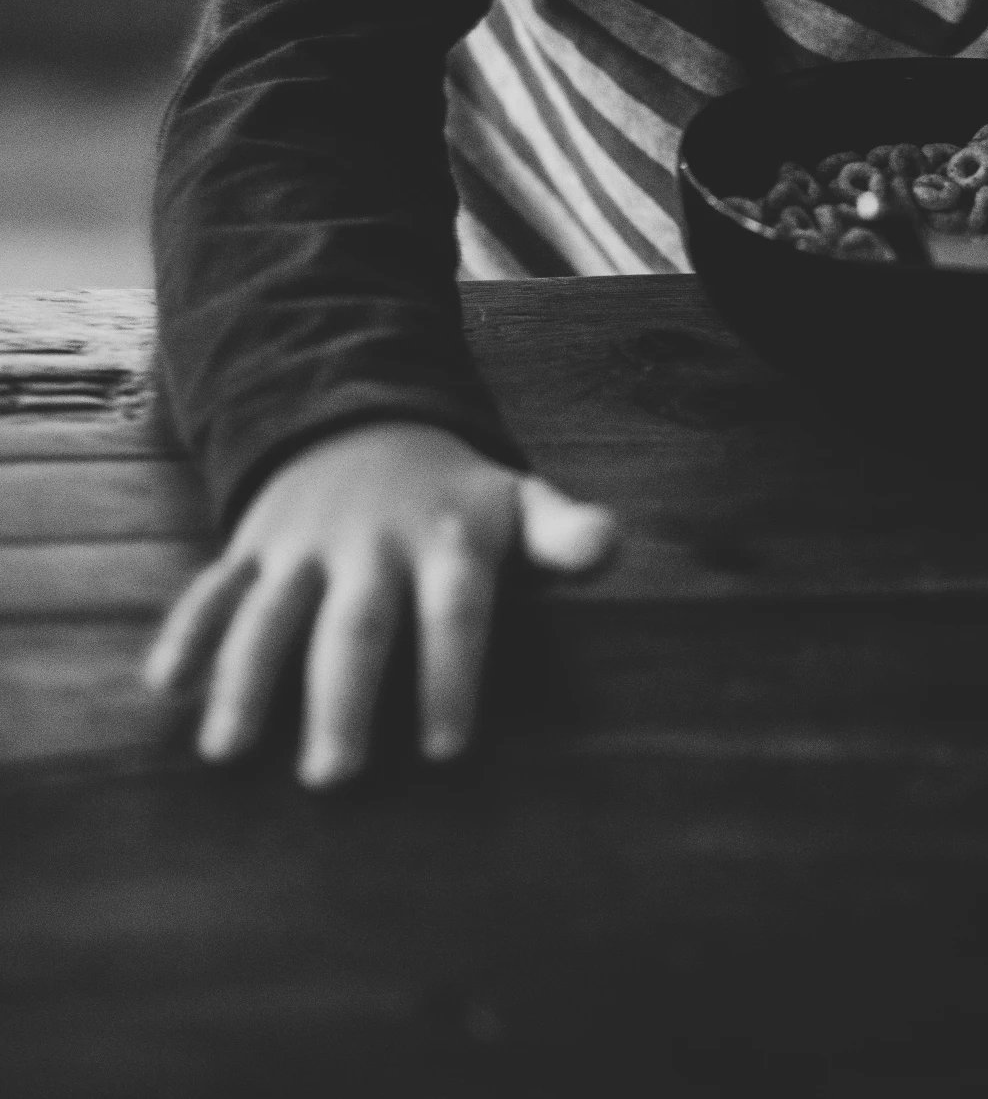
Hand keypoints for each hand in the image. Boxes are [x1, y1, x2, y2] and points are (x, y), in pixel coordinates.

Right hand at [141, 423, 615, 786]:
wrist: (365, 419)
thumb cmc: (458, 497)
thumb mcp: (519, 501)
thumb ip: (564, 535)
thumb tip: (612, 547)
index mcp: (447, 542)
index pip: (455, 610)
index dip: (454, 673)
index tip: (447, 748)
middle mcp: (372, 545)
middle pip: (358, 623)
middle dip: (343, 696)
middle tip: (333, 778)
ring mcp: (306, 545)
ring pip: (273, 611)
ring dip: (248, 676)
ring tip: (229, 751)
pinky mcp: (255, 547)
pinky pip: (216, 586)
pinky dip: (188, 629)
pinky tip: (165, 684)